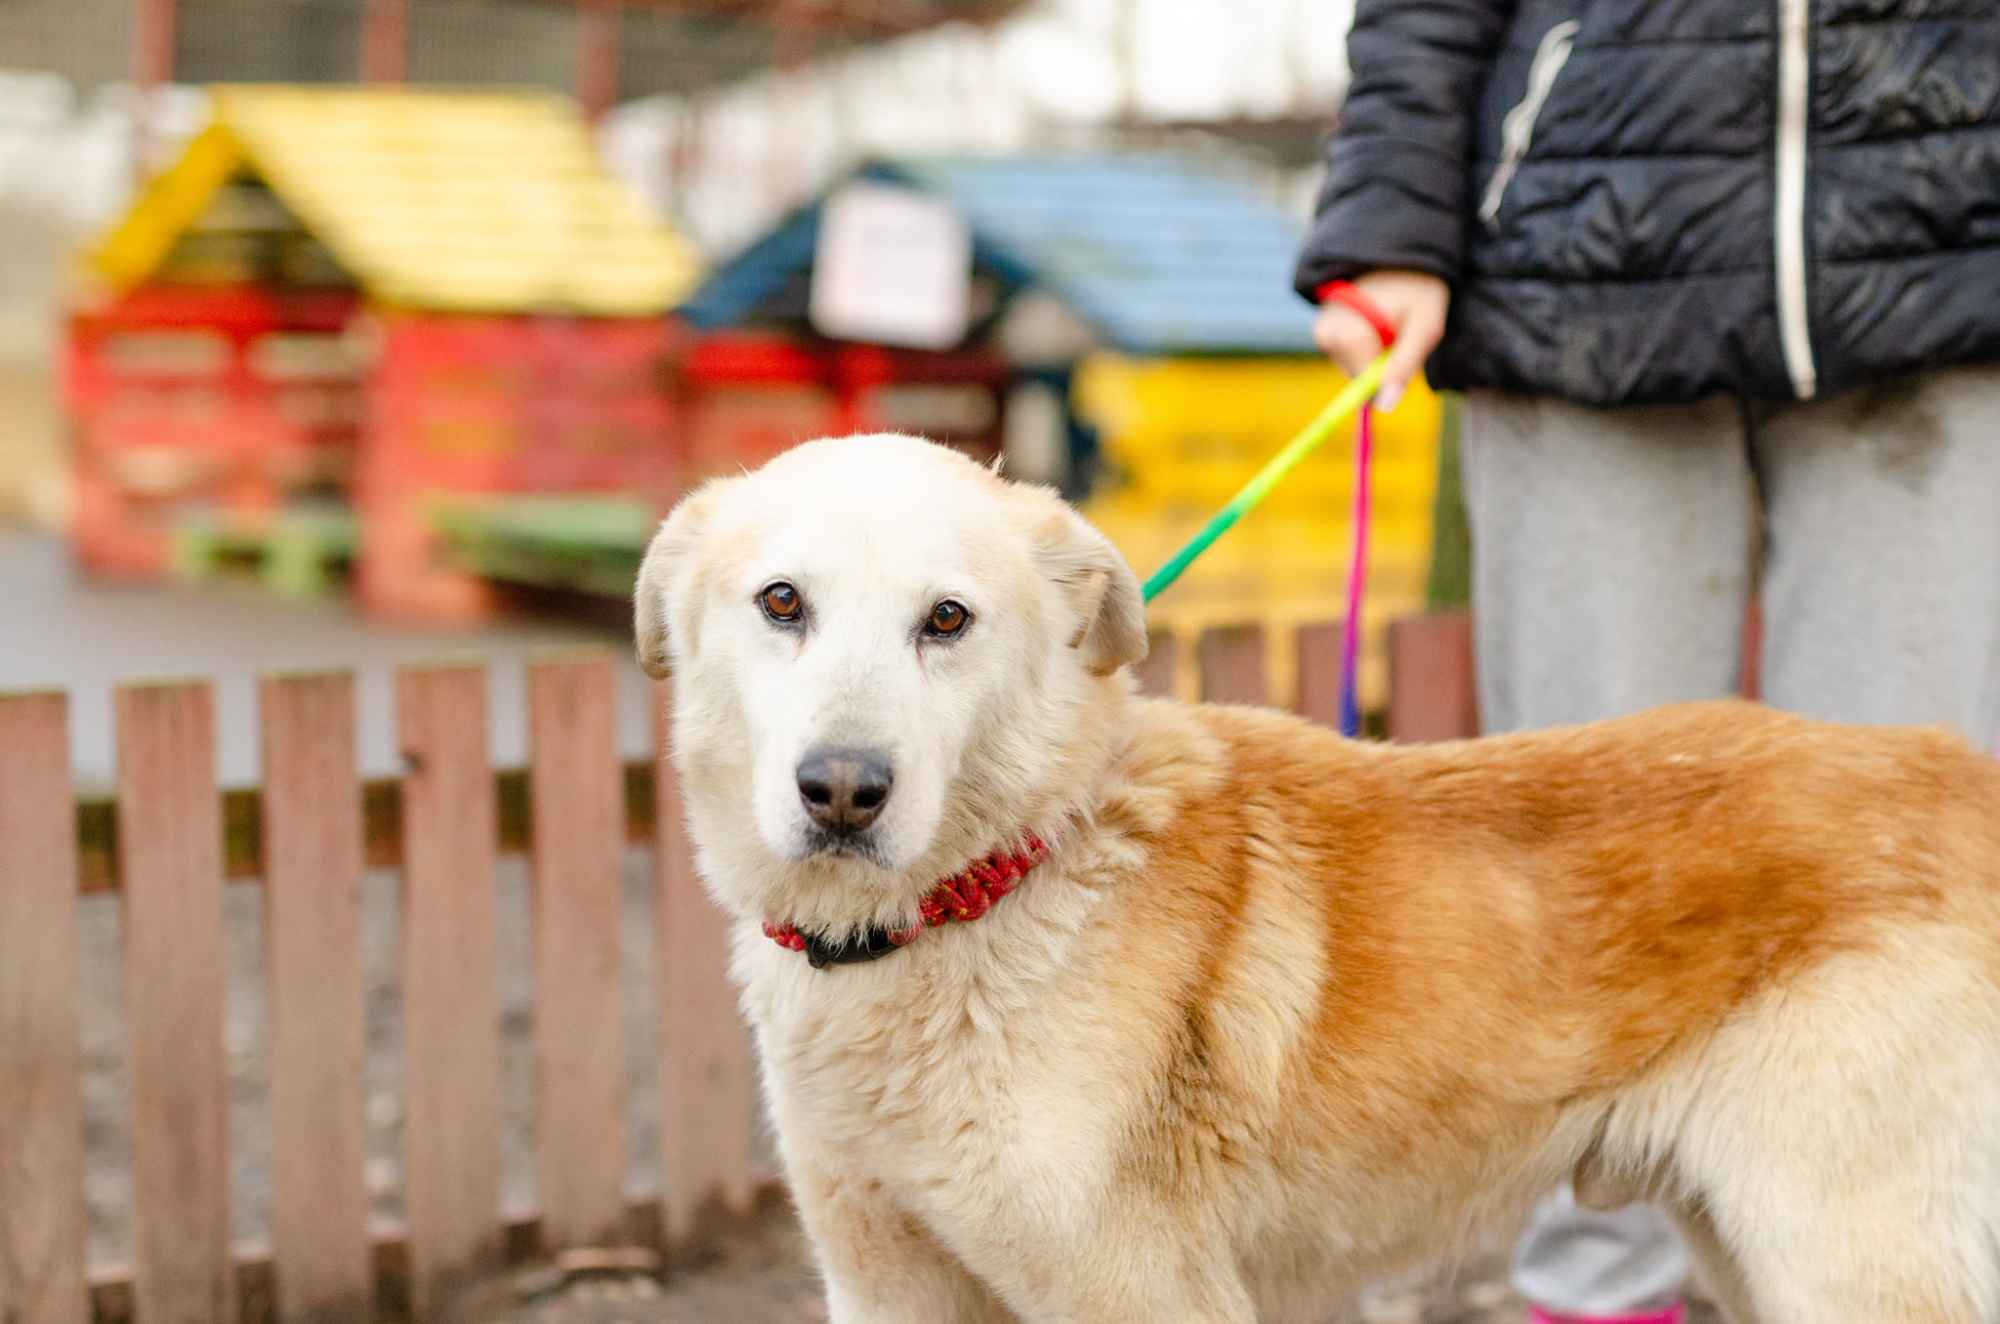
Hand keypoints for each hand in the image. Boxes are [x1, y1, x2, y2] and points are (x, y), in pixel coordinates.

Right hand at [1312, 269, 1449, 411]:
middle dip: (1383, 364)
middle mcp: (1326, 336)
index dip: (1392, 374)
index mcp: (1347, 337)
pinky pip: (1347, 355)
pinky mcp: (1322, 330)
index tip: (1406, 347)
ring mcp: (1321, 332)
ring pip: (1353, 367)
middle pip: (1358, 377)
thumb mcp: (1424, 328)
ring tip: (1390, 321)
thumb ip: (1403, 367)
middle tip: (1402, 332)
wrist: (1397, 252)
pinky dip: (1365, 345)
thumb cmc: (1418, 288)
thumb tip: (1384, 407)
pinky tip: (1375, 320)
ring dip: (1376, 354)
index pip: (1366, 386)